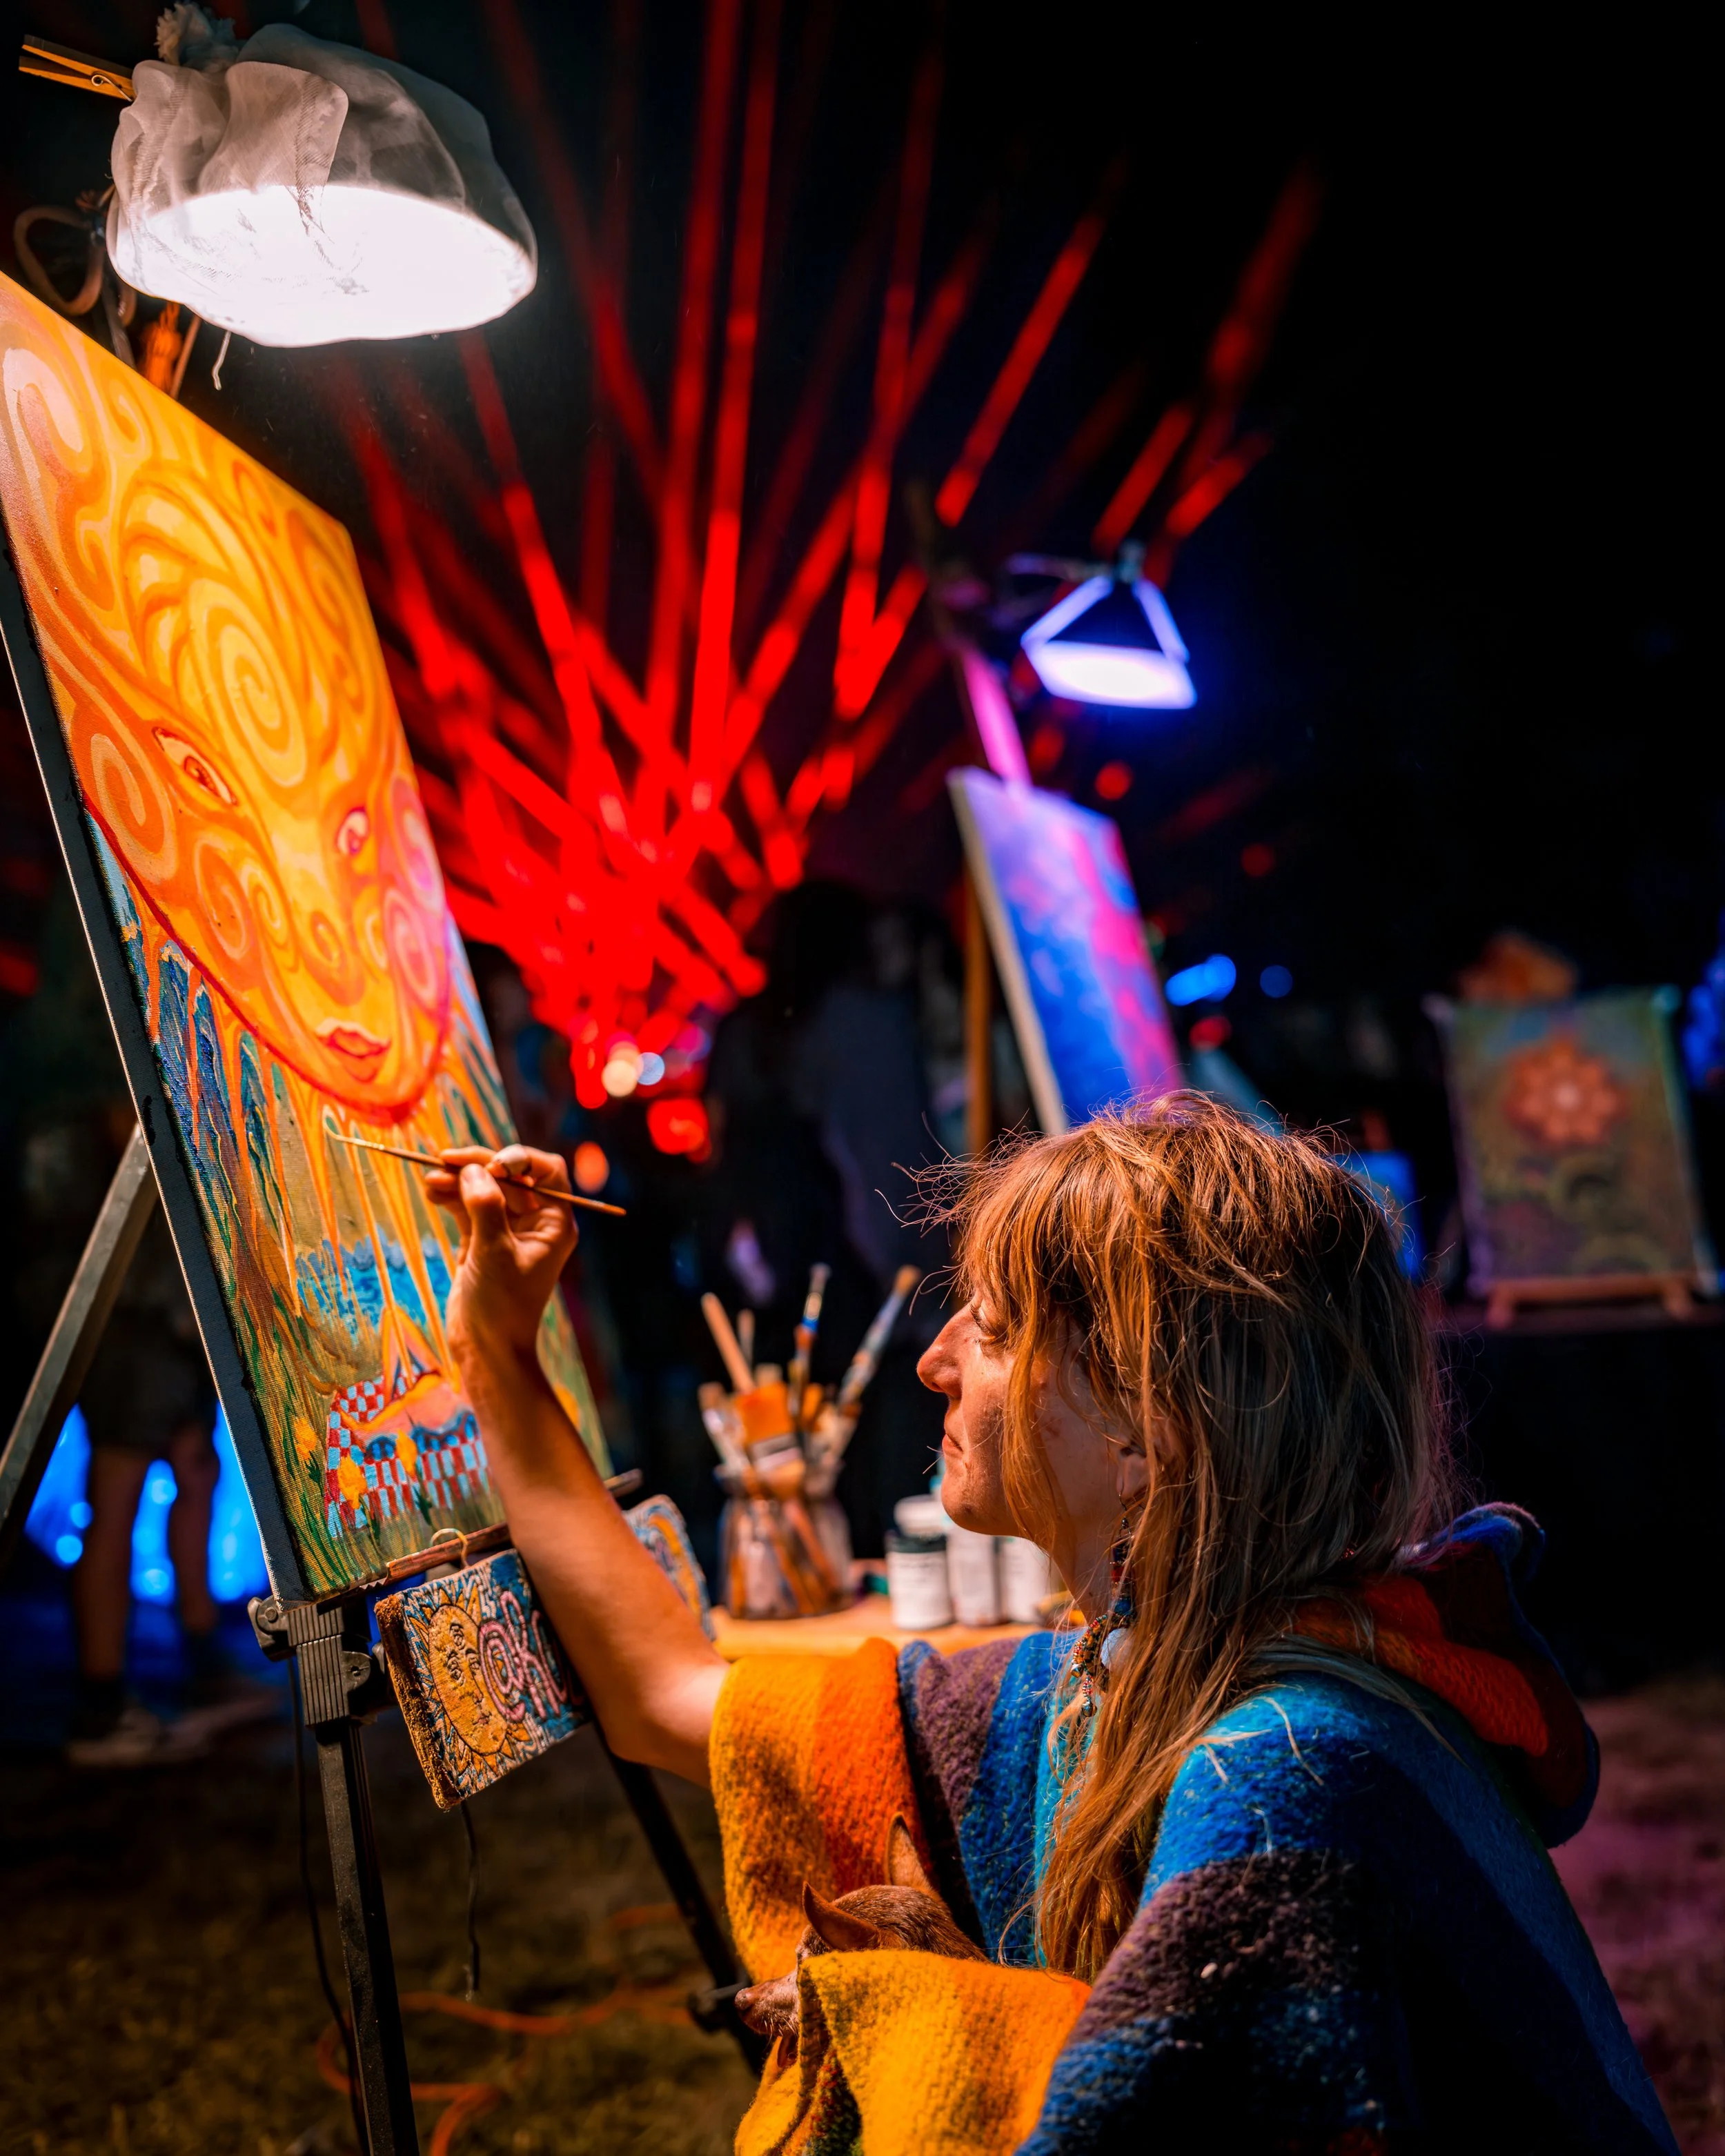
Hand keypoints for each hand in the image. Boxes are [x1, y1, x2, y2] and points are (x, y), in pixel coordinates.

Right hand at [427, 1145, 576, 1365]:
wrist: (485, 1349)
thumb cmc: (501, 1306)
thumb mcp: (494, 1253)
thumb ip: (485, 1208)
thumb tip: (473, 1169)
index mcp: (555, 1223)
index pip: (546, 1171)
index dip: (519, 1159)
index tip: (490, 1164)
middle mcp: (536, 1223)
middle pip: (509, 1176)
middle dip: (478, 1166)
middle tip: (445, 1160)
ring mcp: (507, 1231)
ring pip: (485, 1190)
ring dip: (459, 1180)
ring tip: (431, 1177)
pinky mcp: (482, 1241)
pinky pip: (468, 1208)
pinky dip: (452, 1197)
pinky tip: (433, 1191)